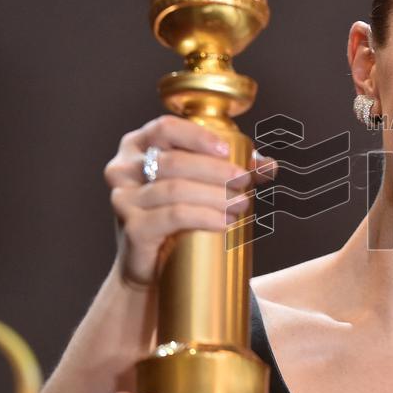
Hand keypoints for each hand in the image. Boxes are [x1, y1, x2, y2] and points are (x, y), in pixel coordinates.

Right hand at [102, 115, 277, 289]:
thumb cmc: (174, 217)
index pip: (165, 128)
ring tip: (241, 205)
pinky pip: (173, 216)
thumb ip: (229, 170)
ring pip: (176, 189)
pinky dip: (204, 217)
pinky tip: (224, 222)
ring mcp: (123, 198)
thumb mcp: (196, 185)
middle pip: (174, 161)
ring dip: (216, 195)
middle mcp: (123, 168)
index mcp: (136, 146)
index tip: (227, 150)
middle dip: (216, 170)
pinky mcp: (132, 227)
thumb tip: (269, 165)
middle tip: (244, 182)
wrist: (149, 264)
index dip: (197, 136)